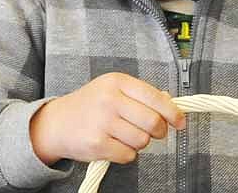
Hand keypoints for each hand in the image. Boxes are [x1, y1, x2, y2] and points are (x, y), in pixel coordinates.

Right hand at [30, 73, 186, 165]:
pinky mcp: (97, 144)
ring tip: (126, 136)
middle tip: (154, 132)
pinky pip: (129, 155)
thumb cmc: (90, 105)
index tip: (180, 122)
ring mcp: (102, 122)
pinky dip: (127, 154)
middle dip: (159, 131)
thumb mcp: (113, 89)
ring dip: (140, 143)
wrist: (57, 122)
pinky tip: (115, 144)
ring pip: (142, 140)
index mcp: (117, 82)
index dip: (173, 112)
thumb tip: (171, 105)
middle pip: (153, 122)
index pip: (155, 97)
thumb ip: (141, 95)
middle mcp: (110, 100)